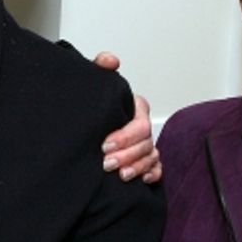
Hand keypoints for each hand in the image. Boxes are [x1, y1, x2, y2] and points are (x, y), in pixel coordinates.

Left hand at [92, 51, 161, 183]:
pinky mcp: (145, 161)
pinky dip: (152, 175)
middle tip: (107, 163)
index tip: (105, 144)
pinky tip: (141, 181)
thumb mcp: (94, 84)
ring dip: (138, 167)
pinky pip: (157, 169)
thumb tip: (110, 61)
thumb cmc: (93, 104)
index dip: (125, 135)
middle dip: (128, 154)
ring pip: (151, 157)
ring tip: (120, 175)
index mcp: (135, 108)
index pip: (140, 122)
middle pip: (146, 142)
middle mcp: (142, 127)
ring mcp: (145, 144)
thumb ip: (100, 66)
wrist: (83, 123)